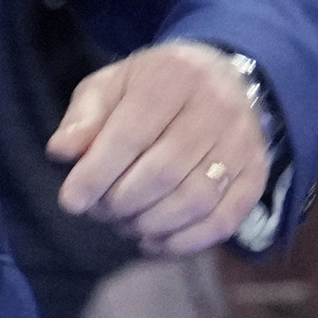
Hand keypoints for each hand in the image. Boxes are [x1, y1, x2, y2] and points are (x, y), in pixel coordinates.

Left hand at [51, 39, 271, 254]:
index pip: (130, 136)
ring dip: (152, 224)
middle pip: (164, 172)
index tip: (71, 202)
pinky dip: (186, 241)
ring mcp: (242, 142)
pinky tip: (156, 240)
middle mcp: (215, 107)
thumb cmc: (150, 87)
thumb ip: (84, 119)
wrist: (219, 76)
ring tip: (125, 224)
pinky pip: (225, 219)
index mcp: (171, 78)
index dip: (96, 174)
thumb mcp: (109, 86)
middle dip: (122, 202)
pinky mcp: (256, 173)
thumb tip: (61, 152)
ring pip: (196, 199)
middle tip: (100, 212)